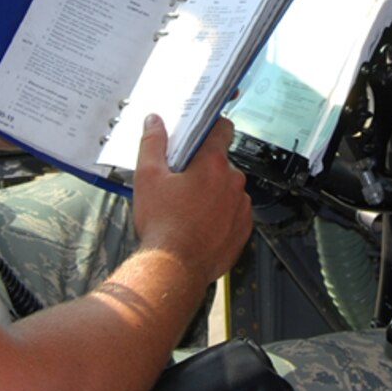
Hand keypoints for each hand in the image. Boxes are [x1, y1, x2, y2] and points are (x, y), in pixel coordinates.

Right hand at [131, 115, 252, 283]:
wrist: (175, 268)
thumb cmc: (163, 225)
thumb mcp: (148, 177)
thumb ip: (152, 144)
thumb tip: (154, 123)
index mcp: (213, 164)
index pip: (222, 129)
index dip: (211, 127)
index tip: (203, 131)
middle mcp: (233, 182)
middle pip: (221, 163)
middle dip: (204, 168)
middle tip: (180, 181)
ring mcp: (241, 207)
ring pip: (227, 189)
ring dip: (213, 193)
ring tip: (188, 208)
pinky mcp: (243, 229)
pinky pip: (233, 213)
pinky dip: (219, 215)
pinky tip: (198, 224)